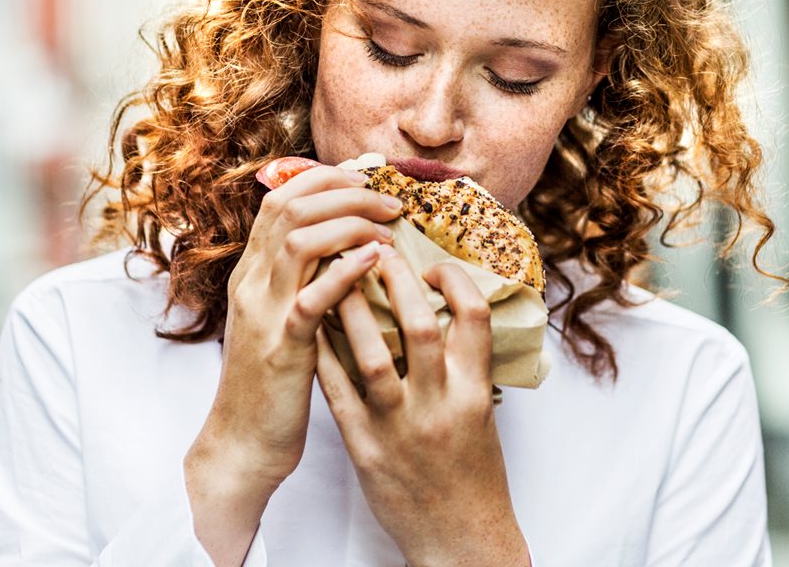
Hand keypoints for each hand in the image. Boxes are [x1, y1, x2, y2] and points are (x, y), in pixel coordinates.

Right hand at [184, 164, 403, 565]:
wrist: (244, 441)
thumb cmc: (273, 379)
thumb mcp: (280, 316)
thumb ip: (302, 277)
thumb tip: (344, 240)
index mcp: (252, 272)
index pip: (281, 200)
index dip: (325, 179)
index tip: (367, 179)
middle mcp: (252, 283)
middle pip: (290, 207)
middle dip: (345, 192)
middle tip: (390, 202)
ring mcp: (264, 313)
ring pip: (299, 241)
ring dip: (351, 224)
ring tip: (389, 230)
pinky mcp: (283, 348)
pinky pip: (311, 298)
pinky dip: (345, 272)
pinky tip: (375, 262)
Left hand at [316, 256, 530, 566]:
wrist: (459, 538)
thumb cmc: (472, 472)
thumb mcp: (479, 413)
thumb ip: (464, 365)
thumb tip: (445, 311)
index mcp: (474, 391)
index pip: (472, 316)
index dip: (452, 281)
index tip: (430, 264)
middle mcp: (439, 404)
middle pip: (419, 325)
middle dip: (395, 280)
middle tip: (375, 250)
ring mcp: (401, 426)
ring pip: (371, 354)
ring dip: (350, 309)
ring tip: (335, 275)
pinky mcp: (366, 447)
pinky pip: (338, 392)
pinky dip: (323, 355)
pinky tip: (310, 326)